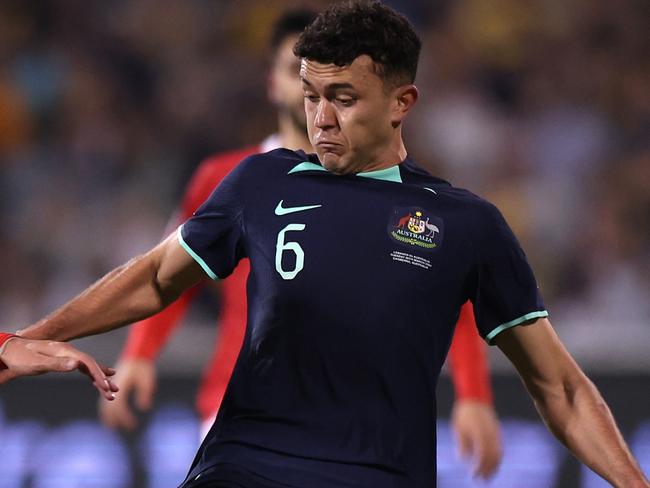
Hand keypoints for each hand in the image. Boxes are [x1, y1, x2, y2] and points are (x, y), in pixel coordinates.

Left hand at [0, 337, 117, 400]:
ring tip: (112, 391)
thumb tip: (77, 365)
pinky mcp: (65, 361)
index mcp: (65, 351)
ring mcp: (69, 356)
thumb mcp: (36, 363)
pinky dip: (94, 376)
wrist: (10, 350)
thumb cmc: (21, 357)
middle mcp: (70, 352)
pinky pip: (84, 369)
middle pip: (92, 365)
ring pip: (90, 368)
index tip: (105, 387)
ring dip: (101, 379)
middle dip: (104, 379)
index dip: (98, 374)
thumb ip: (57, 364)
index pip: (87, 362)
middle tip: (114, 393)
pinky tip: (100, 380)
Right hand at [98, 358, 156, 430]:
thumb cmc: (143, 368)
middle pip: (109, 407)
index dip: (125, 417)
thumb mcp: (147, 380)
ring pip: (105, 404)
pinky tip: (111, 416)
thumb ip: (146, 393)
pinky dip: (107, 410)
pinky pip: (106, 400)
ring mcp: (110, 386)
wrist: (137, 355)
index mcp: (121, 385)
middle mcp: (112, 386)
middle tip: (119, 430)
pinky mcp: (111, 386)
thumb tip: (145, 408)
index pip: (120, 406)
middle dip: (114, 420)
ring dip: (108, 416)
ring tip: (112, 427)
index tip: (133, 425)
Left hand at [451, 399, 501, 478]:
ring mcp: (496, 434)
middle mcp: (490, 436)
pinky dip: (497, 458)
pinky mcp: (497, 432)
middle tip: (482, 480)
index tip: (473, 475)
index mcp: (480, 435)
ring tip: (488, 475)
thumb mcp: (459, 429)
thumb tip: (463, 460)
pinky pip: (500, 448)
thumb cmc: (464, 414)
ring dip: (494, 466)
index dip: (479, 468)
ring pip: (499, 454)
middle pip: (493, 458)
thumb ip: (462, 445)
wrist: (475, 398)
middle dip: (488, 470)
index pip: (482, 456)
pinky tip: (492, 463)